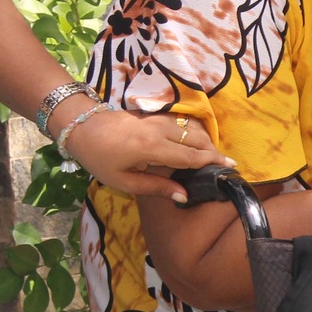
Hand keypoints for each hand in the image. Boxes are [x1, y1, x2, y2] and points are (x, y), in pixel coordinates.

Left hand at [63, 109, 227, 201]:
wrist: (82, 127)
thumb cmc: (100, 159)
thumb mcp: (124, 181)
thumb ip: (157, 187)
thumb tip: (184, 195)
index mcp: (152, 148)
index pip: (190, 155)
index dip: (212, 161)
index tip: (230, 166)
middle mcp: (159, 130)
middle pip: (196, 138)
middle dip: (213, 150)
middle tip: (225, 164)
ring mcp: (157, 119)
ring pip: (190, 127)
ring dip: (205, 140)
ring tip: (213, 155)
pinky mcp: (153, 115)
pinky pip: (181, 122)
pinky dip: (193, 132)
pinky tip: (195, 142)